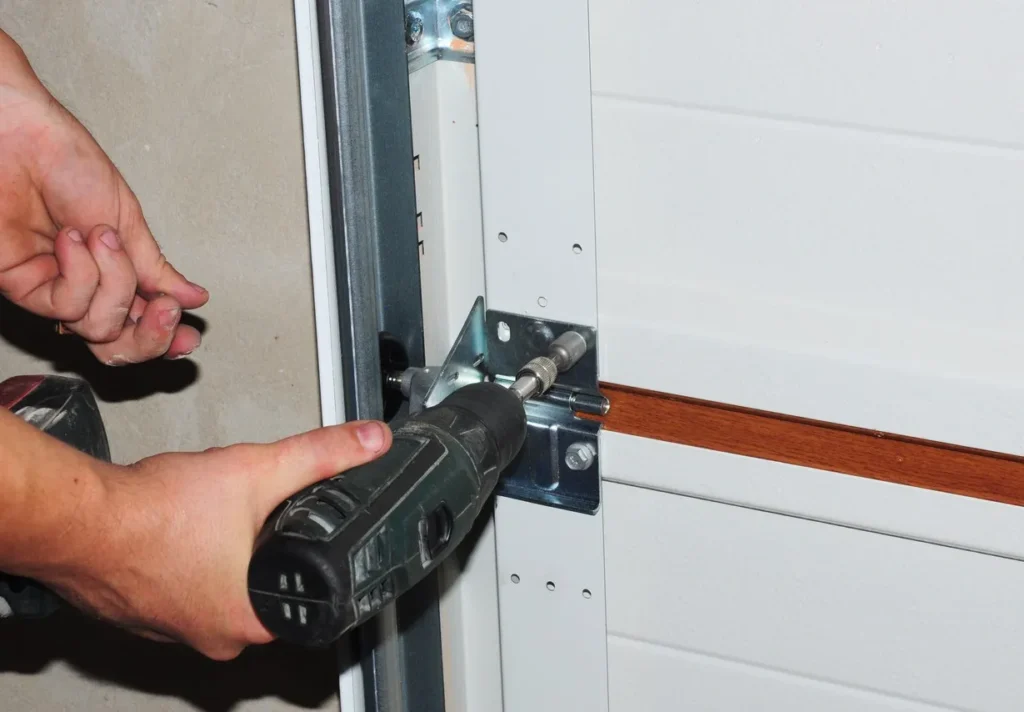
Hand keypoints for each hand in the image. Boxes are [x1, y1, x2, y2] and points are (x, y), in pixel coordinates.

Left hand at [0, 30, 206, 363]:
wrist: (23, 138)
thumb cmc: (67, 162)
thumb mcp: (127, 219)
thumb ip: (155, 267)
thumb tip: (191, 297)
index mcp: (112, 270)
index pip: (139, 322)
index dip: (165, 336)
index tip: (188, 335)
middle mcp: (83, 286)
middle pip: (118, 344)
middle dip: (149, 335)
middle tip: (164, 310)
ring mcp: (54, 288)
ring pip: (98, 328)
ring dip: (113, 284)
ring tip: (102, 238)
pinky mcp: (22, 285)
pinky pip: (66, 307)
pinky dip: (81, 275)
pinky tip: (73, 240)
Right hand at [41, 421, 391, 659]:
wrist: (80, 520)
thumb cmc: (154, 512)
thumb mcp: (258, 470)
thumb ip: (321, 455)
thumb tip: (369, 443)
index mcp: (250, 621)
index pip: (309, 595)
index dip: (312, 553)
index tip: (299, 531)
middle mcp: (212, 637)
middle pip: (264, 585)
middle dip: (263, 546)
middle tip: (248, 516)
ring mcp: (173, 630)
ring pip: (220, 586)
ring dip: (224, 553)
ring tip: (209, 520)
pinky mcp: (143, 614)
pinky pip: (182, 587)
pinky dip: (187, 560)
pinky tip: (179, 531)